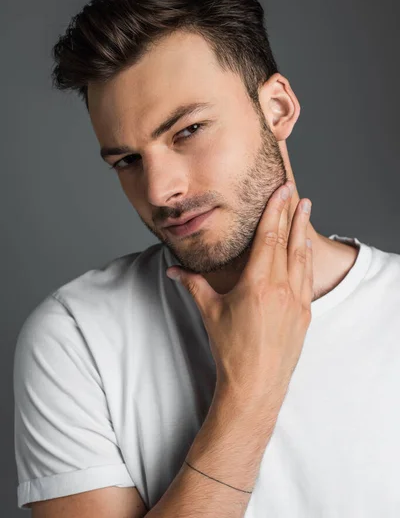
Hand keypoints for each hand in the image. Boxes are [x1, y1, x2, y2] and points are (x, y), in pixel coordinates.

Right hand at [166, 181, 312, 408]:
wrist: (256, 385)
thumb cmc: (231, 350)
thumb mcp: (210, 312)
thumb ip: (193, 285)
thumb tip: (173, 269)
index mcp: (258, 284)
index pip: (268, 238)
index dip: (275, 211)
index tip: (281, 192)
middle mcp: (282, 288)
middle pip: (288, 241)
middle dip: (292, 213)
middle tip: (295, 191)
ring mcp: (297, 301)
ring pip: (302, 257)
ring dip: (303, 231)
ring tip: (305, 210)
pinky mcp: (304, 314)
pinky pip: (308, 278)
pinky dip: (306, 258)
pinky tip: (306, 248)